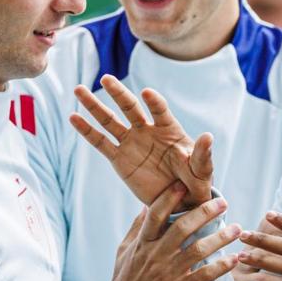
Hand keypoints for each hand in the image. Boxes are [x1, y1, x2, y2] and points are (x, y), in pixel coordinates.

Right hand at [70, 75, 212, 207]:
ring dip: (94, 106)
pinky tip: (73, 118)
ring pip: (110, 121)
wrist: (178, 202)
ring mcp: (131, 143)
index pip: (160, 111)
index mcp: (169, 130)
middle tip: (106, 79)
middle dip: (118, 94)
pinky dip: (87, 131)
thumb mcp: (201, 171)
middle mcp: (147, 131)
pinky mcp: (119, 159)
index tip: (147, 93)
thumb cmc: (195, 183)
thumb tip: (207, 136)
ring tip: (79, 90)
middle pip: (130, 108)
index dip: (154, 102)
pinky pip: (101, 143)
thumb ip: (202, 155)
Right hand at [109, 183, 240, 280]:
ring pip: (199, 249)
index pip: (156, 215)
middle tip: (223, 203)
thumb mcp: (124, 251)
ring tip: (236, 229)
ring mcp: (170, 272)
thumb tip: (144, 205)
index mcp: (143, 243)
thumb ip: (136, 228)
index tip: (185, 185)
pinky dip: (221, 266)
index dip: (170, 198)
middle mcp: (157, 254)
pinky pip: (205, 274)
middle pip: (184, 227)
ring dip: (220, 237)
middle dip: (205, 213)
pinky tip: (235, 258)